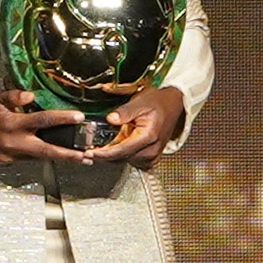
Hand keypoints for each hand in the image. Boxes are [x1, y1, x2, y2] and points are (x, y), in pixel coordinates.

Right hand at [0, 88, 95, 168]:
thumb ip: (13, 96)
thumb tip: (32, 96)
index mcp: (11, 123)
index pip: (42, 121)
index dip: (62, 119)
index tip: (80, 118)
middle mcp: (12, 142)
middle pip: (47, 151)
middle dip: (69, 154)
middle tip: (88, 156)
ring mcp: (9, 155)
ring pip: (39, 157)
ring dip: (58, 157)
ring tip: (79, 158)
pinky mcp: (4, 162)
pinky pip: (26, 158)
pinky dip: (39, 155)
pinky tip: (51, 153)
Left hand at [73, 83, 188, 163]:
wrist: (174, 106)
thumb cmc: (158, 103)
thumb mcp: (140, 101)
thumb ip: (124, 112)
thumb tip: (110, 119)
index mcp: (148, 137)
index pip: (121, 151)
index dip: (103, 154)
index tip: (89, 153)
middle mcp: (151, 150)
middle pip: (121, 158)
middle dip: (104, 154)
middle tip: (88, 148)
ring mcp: (152, 156)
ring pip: (124, 161)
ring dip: (112, 154)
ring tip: (101, 145)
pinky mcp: (151, 159)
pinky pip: (131, 161)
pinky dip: (121, 155)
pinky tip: (116, 146)